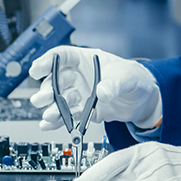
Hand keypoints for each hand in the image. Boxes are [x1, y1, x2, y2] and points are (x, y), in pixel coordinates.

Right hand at [29, 46, 161, 130]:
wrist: (143, 100)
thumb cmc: (134, 78)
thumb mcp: (127, 76)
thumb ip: (114, 83)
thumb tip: (102, 92)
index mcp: (86, 60)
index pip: (62, 56)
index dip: (47, 61)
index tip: (36, 70)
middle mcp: (79, 77)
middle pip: (56, 80)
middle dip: (47, 90)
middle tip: (42, 99)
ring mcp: (80, 94)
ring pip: (59, 99)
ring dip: (52, 107)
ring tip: (50, 115)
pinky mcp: (83, 111)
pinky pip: (67, 115)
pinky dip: (57, 121)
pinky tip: (48, 125)